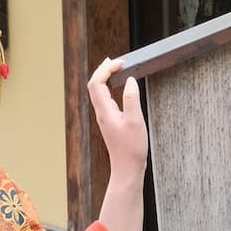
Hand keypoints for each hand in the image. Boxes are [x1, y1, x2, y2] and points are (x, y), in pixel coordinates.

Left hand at [88, 58, 147, 177]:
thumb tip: (130, 80)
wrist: (127, 168)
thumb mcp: (135, 121)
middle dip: (103, 70)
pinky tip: (119, 87)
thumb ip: (132, 99)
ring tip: (116, 69)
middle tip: (115, 61)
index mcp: (105, 111)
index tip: (120, 63)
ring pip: (98, 92)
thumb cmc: (132, 149)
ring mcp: (104, 118)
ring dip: (105, 78)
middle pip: (94, 85)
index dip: (106, 69)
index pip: (97, 83)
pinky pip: (104, 99)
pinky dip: (109, 88)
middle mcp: (101, 113)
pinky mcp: (110, 122)